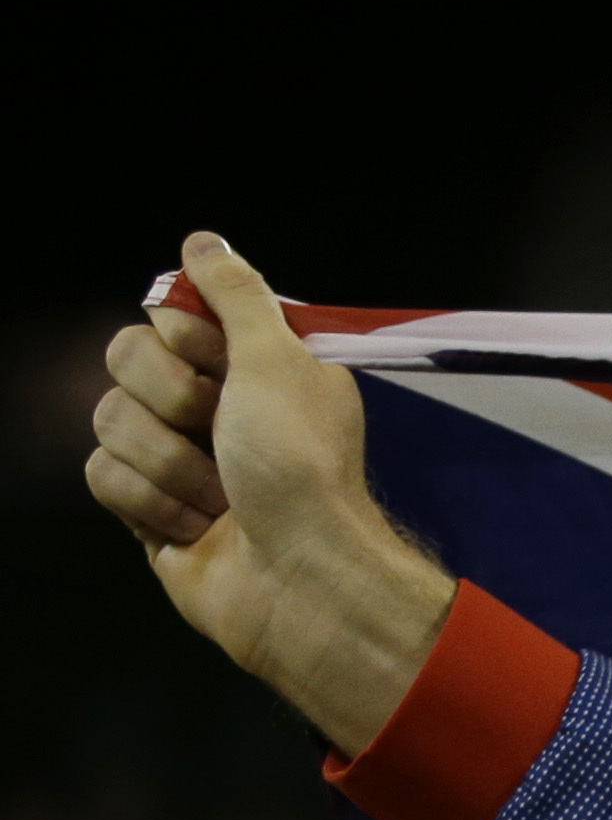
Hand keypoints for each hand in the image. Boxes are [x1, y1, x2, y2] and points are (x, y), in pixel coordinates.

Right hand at [84, 232, 454, 754]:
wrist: (301, 578)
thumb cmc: (301, 467)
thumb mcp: (280, 359)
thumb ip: (238, 295)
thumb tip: (203, 241)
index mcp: (249, 367)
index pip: (166, 316)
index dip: (187, 341)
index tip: (223, 369)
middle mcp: (212, 408)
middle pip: (124, 359)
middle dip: (170, 401)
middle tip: (222, 434)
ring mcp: (177, 459)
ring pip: (109, 419)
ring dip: (168, 462)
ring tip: (221, 497)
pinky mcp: (149, 510)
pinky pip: (102, 475)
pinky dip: (149, 502)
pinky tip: (195, 528)